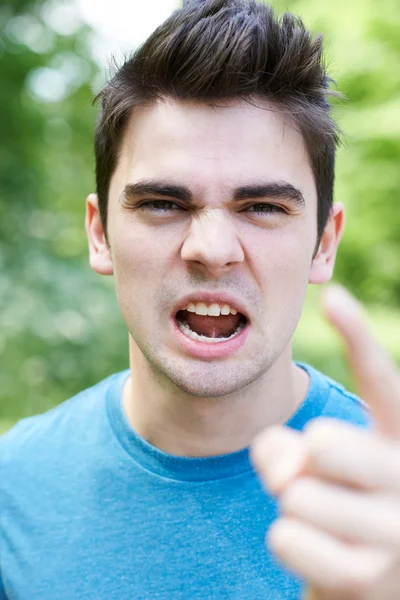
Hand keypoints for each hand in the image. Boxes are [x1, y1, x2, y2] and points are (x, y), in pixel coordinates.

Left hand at [250, 285, 399, 598]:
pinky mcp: (367, 578)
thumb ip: (287, 445)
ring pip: (296, 494)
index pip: (380, 378)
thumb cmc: (337, 496)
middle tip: (317, 477)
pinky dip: (285, 541)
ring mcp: (395, 532)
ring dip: (292, 504)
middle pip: (323, 442)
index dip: (355, 335)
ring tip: (322, 517)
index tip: (332, 296)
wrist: (364, 577)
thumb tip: (279, 465)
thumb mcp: (312, 457)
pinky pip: (285, 537)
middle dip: (301, 459)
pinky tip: (315, 549)